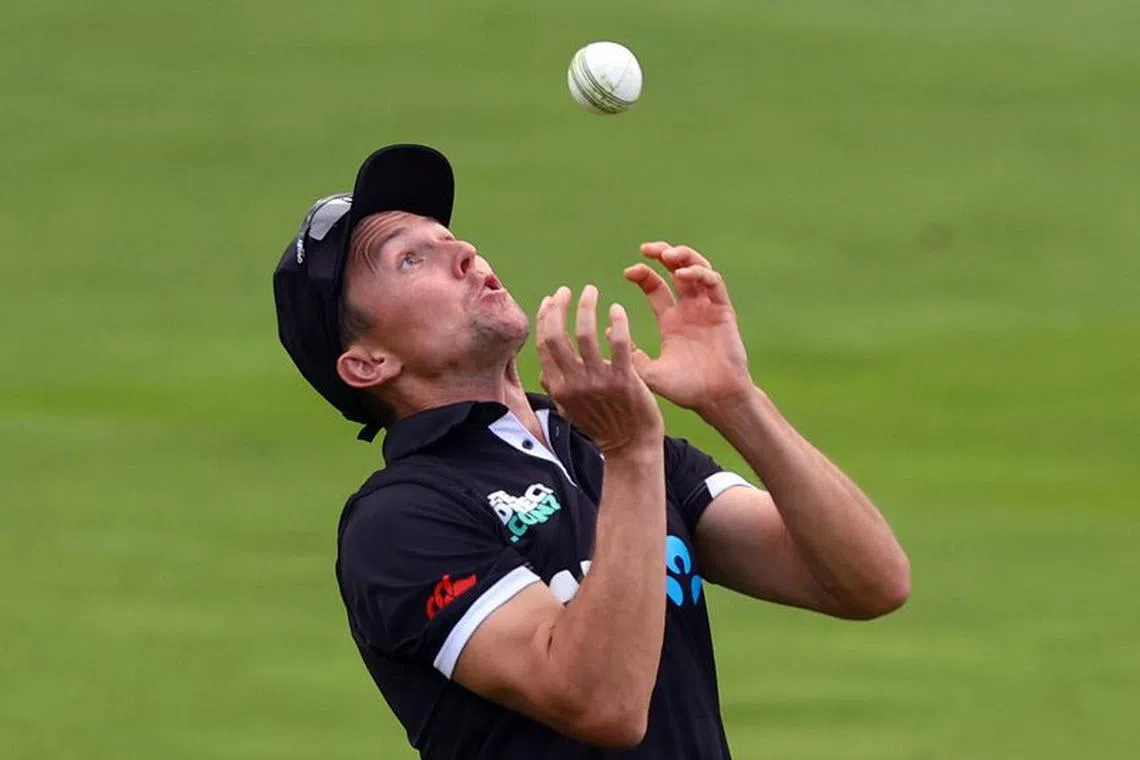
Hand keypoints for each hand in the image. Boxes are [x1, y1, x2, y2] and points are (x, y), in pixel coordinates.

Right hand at [536, 285, 663, 453]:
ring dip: (585, 306)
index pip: (544, 344)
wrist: (631, 445)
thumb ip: (556, 389)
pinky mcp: (624, 379)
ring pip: (585, 333)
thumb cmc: (602, 424)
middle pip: (556, 335)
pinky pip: (619, 342)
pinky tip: (617, 309)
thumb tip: (542, 372)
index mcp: (559, 387)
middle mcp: (573, 383)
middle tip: (568, 291)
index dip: (545, 318)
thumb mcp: (570, 410)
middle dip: (559, 307)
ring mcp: (598, 381)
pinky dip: (617, 321)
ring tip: (591, 291)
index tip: (552, 300)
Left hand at [623, 243, 753, 415]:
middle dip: (663, 255)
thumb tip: (604, 331)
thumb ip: (630, 354)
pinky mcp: (724, 311)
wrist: (717, 401)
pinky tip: (683, 275)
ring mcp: (708, 309)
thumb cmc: (685, 390)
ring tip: (668, 256)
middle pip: (676, 270)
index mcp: (671, 321)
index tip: (628, 271)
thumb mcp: (650, 373)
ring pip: (698, 270)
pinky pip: (714, 284)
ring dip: (683, 258)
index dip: (643, 274)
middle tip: (647, 249)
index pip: (655, 286)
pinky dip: (700, 274)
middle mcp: (689, 310)